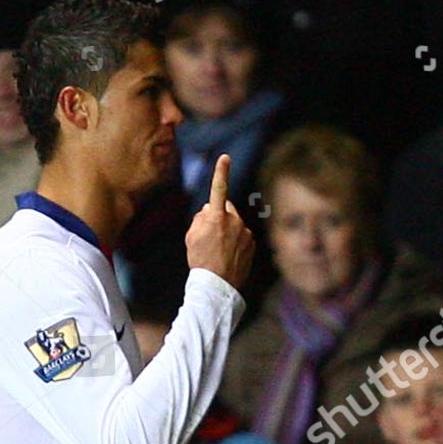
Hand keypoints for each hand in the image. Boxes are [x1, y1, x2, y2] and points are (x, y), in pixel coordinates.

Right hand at [185, 154, 254, 291]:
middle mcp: (234, 221)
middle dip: (219, 215)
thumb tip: (208, 209)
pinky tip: (228, 256)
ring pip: (235, 224)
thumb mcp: (190, 237)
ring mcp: (245, 232)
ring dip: (228, 231)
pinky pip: (242, 236)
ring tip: (218, 251)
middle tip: (210, 235)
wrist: (218, 285)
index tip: (225, 158)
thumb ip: (200, 218)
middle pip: (226, 209)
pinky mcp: (252, 243)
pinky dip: (236, 242)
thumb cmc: (200, 261)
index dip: (221, 172)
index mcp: (216, 217)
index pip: (218, 189)